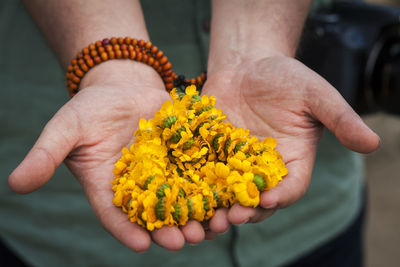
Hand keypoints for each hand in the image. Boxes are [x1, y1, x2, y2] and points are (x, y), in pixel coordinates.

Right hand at [8, 61, 206, 251]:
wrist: (122, 86)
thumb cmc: (91, 108)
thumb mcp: (66, 128)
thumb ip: (46, 155)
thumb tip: (16, 184)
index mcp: (109, 186)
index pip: (116, 214)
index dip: (127, 230)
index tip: (142, 245)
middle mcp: (140, 186)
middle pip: (155, 213)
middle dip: (170, 229)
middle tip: (185, 242)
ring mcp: (166, 171)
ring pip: (183, 199)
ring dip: (198, 214)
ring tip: (212, 227)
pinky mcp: (186, 155)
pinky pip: (201, 172)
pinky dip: (213, 184)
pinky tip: (227, 195)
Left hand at [202, 56, 379, 235]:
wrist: (247, 65)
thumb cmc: (285, 77)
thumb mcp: (315, 93)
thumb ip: (340, 118)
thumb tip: (374, 143)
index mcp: (293, 160)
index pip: (292, 186)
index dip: (281, 195)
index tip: (266, 199)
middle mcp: (265, 169)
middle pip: (257, 199)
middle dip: (246, 211)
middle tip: (231, 219)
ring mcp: (236, 165)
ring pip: (228, 195)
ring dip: (218, 208)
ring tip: (207, 217)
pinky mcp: (211, 156)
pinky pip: (204, 175)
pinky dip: (196, 187)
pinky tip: (184, 193)